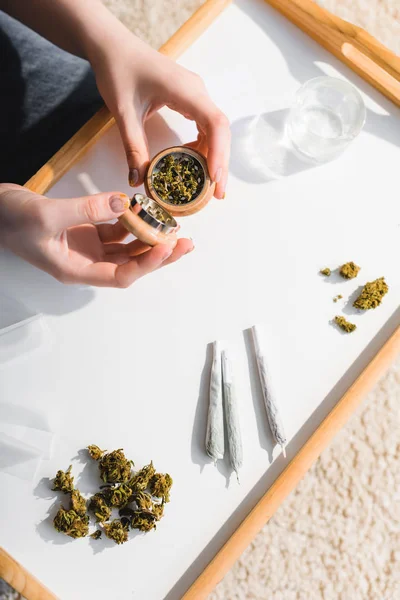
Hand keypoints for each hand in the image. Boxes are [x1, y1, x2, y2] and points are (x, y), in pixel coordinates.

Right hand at [0, 184, 192, 286]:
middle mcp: (87, 263)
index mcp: (77, 270)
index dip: (146, 264)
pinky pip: (117, 228)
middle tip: (186, 242)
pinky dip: (132, 219)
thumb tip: (123, 204)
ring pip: (128, 246)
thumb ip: (86, 209)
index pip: (121, 275)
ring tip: (173, 224)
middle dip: (159, 254)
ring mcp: (89, 247)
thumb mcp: (47, 215)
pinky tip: (145, 209)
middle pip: (132, 264)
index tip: (166, 246)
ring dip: (149, 236)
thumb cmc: (10, 221)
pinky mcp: (88, 231)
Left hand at [88, 32, 230, 198]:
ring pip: (215, 130)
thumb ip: (133, 147)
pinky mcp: (189, 100)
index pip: (214, 123)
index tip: (215, 180)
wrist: (113, 47)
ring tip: (206, 185)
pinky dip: (202, 147)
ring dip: (213, 157)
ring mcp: (195, 95)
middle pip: (220, 131)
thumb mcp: (123, 113)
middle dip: (221, 163)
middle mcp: (197, 92)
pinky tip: (191, 162)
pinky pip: (204, 126)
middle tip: (216, 194)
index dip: (219, 153)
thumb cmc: (118, 71)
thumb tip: (137, 180)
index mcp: (185, 90)